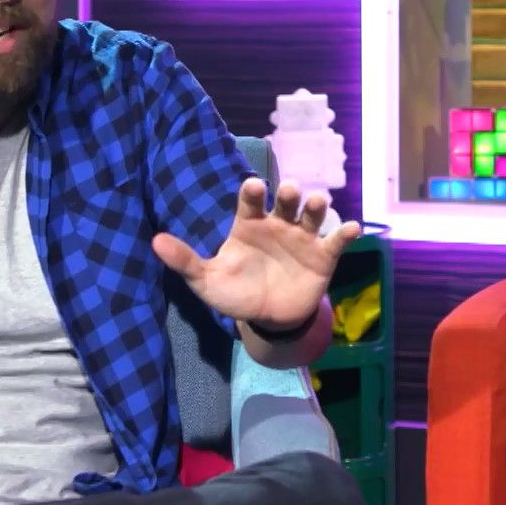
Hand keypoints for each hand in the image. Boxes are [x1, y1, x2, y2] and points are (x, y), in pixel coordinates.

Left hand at [152, 178, 361, 329]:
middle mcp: (277, 224)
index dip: (252, 191)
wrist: (267, 318)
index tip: (253, 186)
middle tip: (288, 191)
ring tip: (316, 203)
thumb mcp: (206, 280)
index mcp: (249, 224)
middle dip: (287, 192)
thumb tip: (154, 242)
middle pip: (285, 201)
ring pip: (311, 213)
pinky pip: (336, 240)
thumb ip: (185, 260)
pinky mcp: (323, 256)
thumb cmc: (235, 292)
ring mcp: (302, 238)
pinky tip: (351, 228)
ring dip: (315, 205)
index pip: (250, 200)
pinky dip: (346, 232)